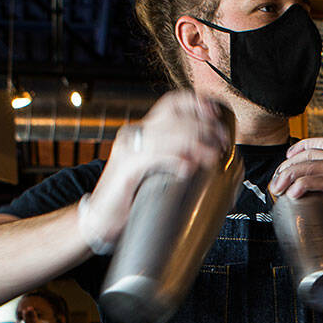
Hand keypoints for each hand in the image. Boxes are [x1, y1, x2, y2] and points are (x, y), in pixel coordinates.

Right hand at [81, 90, 234, 249]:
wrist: (100, 218)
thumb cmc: (131, 198)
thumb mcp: (156, 170)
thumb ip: (174, 158)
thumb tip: (208, 158)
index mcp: (142, 131)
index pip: (170, 104)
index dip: (195, 103)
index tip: (216, 112)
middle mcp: (134, 134)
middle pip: (174, 117)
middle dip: (203, 125)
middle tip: (222, 140)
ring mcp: (128, 149)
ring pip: (168, 134)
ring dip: (196, 143)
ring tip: (212, 155)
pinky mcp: (126, 168)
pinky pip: (154, 156)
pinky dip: (175, 160)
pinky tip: (188, 168)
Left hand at [269, 138, 322, 243]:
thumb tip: (310, 200)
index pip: (319, 144)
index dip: (298, 149)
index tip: (285, 161)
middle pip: (309, 154)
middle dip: (286, 167)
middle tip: (275, 182)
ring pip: (310, 164)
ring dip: (288, 176)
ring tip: (278, 188)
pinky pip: (319, 179)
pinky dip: (302, 184)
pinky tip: (293, 192)